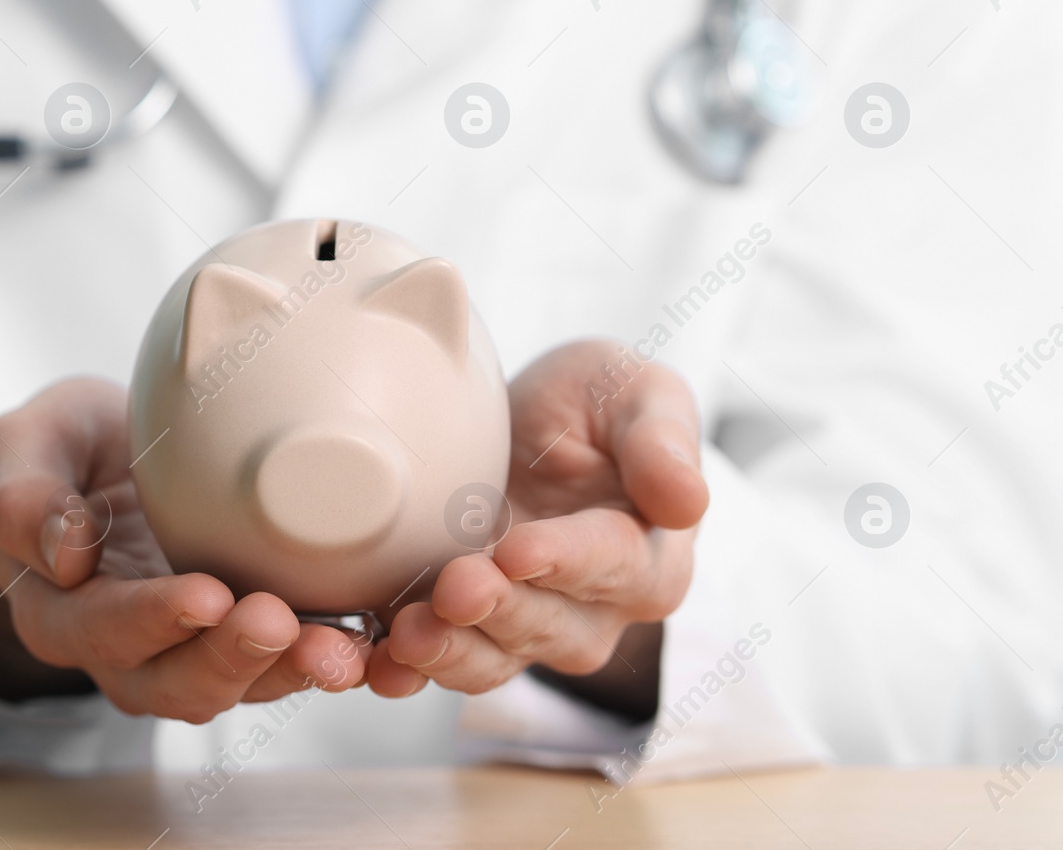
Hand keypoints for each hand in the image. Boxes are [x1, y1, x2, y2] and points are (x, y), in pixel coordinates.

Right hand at [0, 378, 368, 722]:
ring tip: (339, 649)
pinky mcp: (246, 631)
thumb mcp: (24, 447)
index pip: (103, 628)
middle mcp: (128, 650)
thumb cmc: (61, 453)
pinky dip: (330, 654)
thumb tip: (66, 551)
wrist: (106, 461)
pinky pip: (288, 659)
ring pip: (241, 684)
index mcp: (63, 612)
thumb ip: (25, 496)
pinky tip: (373, 640)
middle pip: (177, 680)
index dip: (153, 618)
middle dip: (232, 658)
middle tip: (278, 621)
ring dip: (290, 671)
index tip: (204, 594)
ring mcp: (193, 648)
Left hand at [367, 341, 706, 708]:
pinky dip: (405, 671)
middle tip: (454, 585)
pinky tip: (375, 664)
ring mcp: (527, 626)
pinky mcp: (468, 629)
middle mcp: (594, 608)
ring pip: (495, 658)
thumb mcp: (637, 391)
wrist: (529, 423)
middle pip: (550, 625)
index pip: (613, 563)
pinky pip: (442, 663)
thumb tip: (687, 499)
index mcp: (648, 553)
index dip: (564, 560)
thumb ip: (661, 437)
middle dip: (499, 611)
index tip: (519, 549)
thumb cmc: (596, 404)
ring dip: (450, 651)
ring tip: (407, 633)